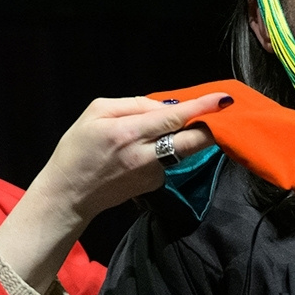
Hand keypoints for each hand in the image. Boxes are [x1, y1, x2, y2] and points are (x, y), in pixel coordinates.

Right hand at [0, 92, 230, 291]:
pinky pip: (167, 160)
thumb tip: (166, 107)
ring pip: (181, 149)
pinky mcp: (154, 185)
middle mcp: (145, 155)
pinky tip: (143, 153)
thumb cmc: (77, 149)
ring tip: (162, 130)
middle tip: (222, 116)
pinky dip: (164, 151)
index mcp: (128, 132)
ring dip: (183, 136)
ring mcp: (152, 174)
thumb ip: (133, 104)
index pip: (173, 117)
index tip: (224, 100)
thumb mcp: (95, 113)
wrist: (70, 194)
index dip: (201, 108)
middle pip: (192, 141)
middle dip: (212, 128)